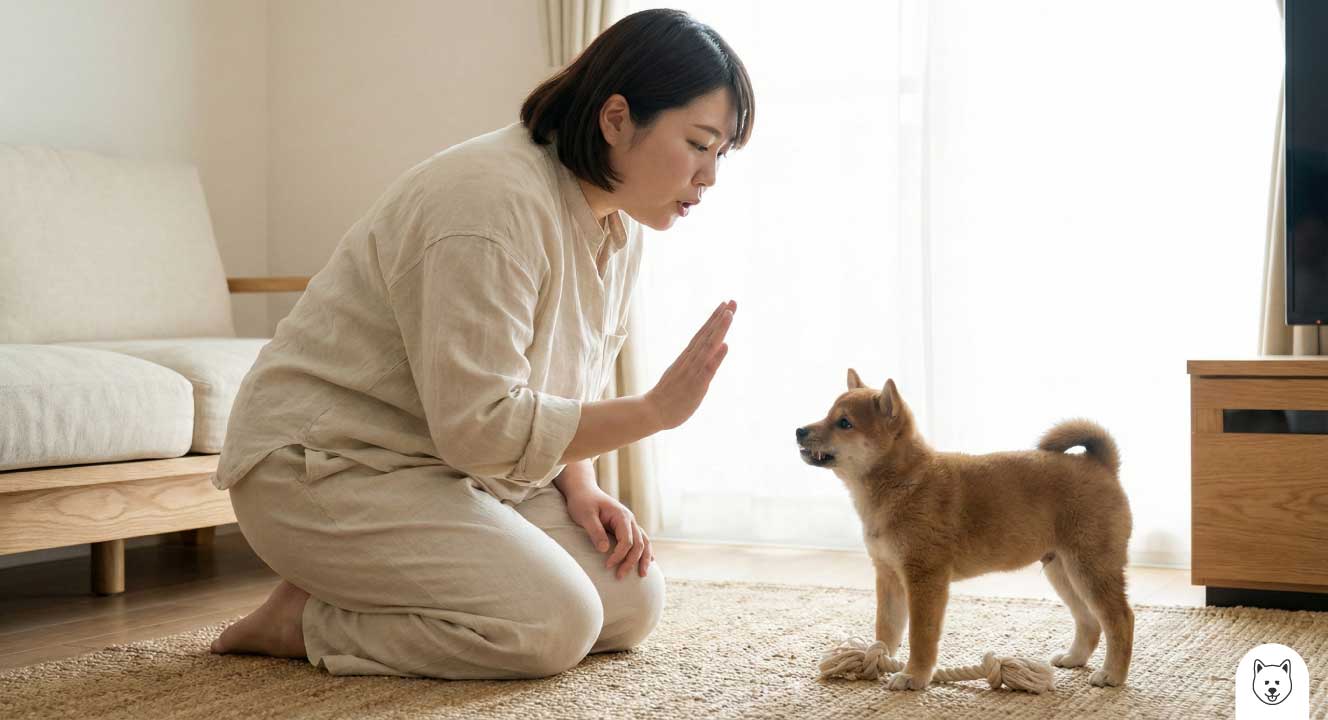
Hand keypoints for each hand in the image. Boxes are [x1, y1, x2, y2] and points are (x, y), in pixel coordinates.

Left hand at [564, 487, 653, 578]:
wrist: (583, 490)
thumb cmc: (582, 502)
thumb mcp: (585, 515)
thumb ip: (595, 532)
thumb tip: (605, 550)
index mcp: (621, 516)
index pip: (627, 540)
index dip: (619, 555)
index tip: (607, 566)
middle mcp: (630, 519)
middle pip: (638, 544)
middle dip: (631, 562)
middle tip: (620, 576)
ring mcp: (630, 523)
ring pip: (644, 542)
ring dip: (644, 558)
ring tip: (643, 575)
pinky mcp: (626, 527)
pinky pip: (641, 540)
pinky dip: (645, 551)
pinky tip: (648, 561)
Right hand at [644, 300, 734, 430]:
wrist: (651, 412)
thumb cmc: (670, 395)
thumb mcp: (685, 374)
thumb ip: (700, 361)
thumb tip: (718, 347)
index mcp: (687, 358)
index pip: (703, 334)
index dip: (714, 319)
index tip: (725, 304)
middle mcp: (690, 360)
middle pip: (707, 335)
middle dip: (720, 318)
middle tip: (732, 301)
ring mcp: (692, 372)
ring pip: (707, 347)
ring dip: (719, 330)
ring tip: (729, 314)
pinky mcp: (695, 386)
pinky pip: (707, 369)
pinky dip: (716, 357)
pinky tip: (725, 345)